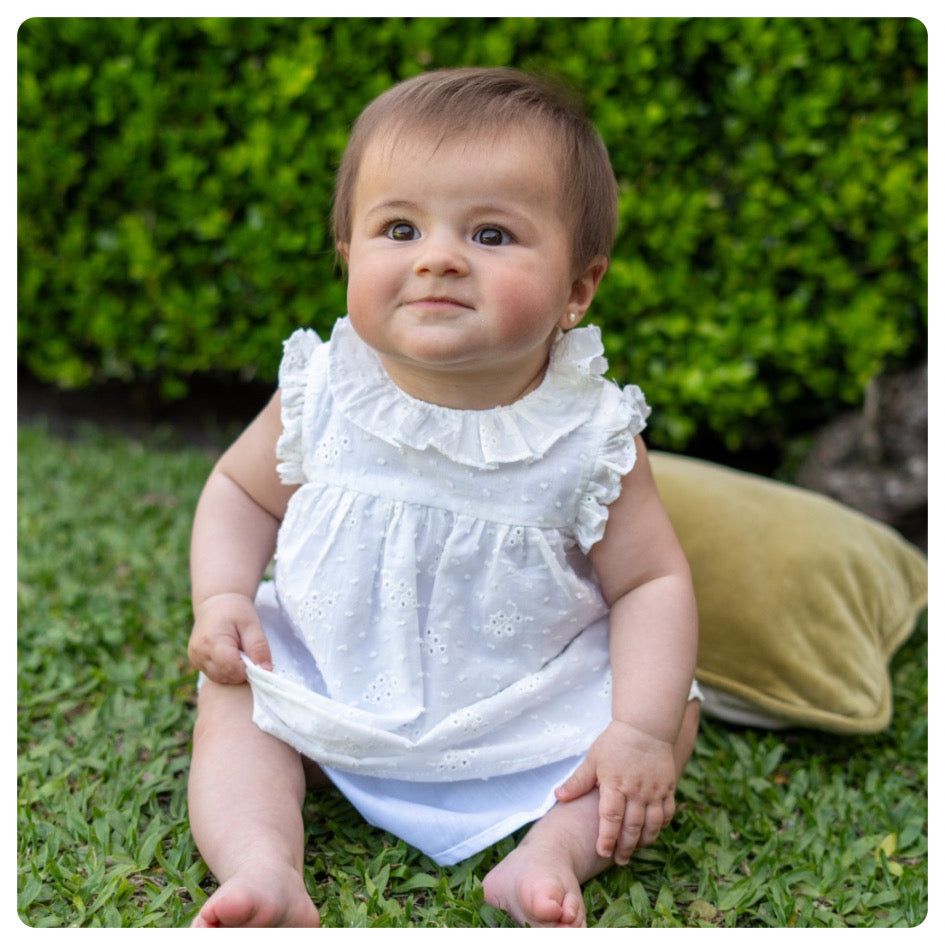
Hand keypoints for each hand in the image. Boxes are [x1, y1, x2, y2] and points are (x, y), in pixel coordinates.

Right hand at [188, 592, 272, 683]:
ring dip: (234, 671)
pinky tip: (230, 655)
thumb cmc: (236, 611)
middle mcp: (199, 653)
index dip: (248, 669)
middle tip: (247, 652)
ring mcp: (195, 659)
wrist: (216, 603)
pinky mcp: (195, 662)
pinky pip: (214, 675)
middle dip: (242, 670)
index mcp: (213, 641)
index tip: (255, 658)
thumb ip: (259, 647)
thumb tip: (267, 670)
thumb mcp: (252, 625)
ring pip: (220, 678)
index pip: (232, 669)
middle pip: (226, 676)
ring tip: (238, 651)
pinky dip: (226, 670)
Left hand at [554, 720, 676, 864]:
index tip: (602, 851)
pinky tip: (652, 832)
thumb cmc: (615, 743)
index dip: (606, 837)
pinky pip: (667, 814)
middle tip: (619, 860)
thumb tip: (558, 796)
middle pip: (632, 826)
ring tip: (634, 850)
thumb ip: (578, 781)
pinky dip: (660, 827)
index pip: (610, 817)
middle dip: (625, 847)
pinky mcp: (668, 788)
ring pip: (652, 824)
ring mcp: (654, 790)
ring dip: (644, 841)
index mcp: (615, 784)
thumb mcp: (592, 759)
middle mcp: (636, 790)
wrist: (645, 727)